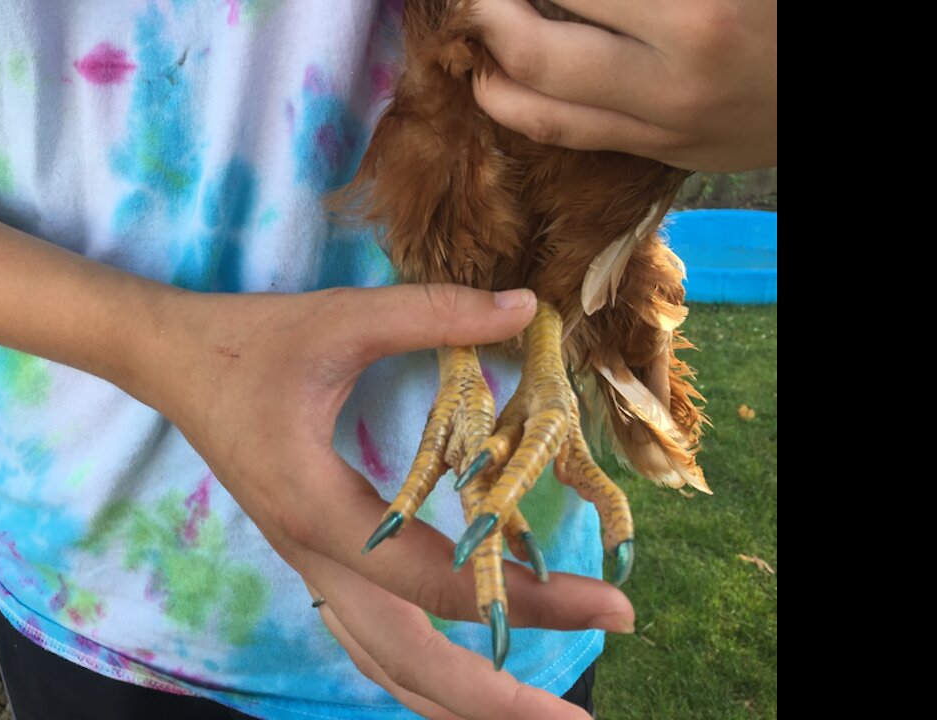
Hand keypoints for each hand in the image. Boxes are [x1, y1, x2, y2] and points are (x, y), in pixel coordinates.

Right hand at [139, 284, 633, 718]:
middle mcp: (315, 557)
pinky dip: (418, 668)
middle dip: (491, 699)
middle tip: (576, 717)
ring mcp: (308, 564)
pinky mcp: (311, 555)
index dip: (531, 599)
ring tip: (525, 713)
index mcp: (321, 510)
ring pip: (381, 662)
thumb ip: (430, 313)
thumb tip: (522, 308)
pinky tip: (458, 674)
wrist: (167, 361)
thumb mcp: (339, 319)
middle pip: (407, 661)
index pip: (442, 577)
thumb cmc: (246, 341)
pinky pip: (368, 636)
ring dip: (453, 697)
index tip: (611, 608)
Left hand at [468, 0, 776, 171]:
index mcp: (697, 15)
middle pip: (533, 48)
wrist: (841, 88)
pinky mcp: (668, 154)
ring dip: (488, 68)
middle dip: (486, 11)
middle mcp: (673, 79)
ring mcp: (668, 127)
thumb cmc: (786, 13)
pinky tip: (502, 78)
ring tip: (474, 34)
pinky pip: (572, 136)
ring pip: (538, 111)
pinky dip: (522, 106)